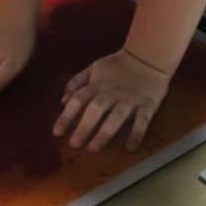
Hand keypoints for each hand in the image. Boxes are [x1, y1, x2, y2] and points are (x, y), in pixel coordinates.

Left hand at [54, 49, 170, 153]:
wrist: (148, 56)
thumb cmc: (118, 65)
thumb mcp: (94, 68)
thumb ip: (77, 82)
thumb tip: (63, 101)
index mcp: (98, 85)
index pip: (78, 100)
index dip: (66, 116)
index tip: (57, 132)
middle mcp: (112, 93)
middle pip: (96, 110)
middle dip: (84, 128)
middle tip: (74, 144)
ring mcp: (130, 100)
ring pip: (116, 117)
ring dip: (104, 134)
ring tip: (93, 149)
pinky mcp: (147, 105)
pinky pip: (142, 121)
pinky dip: (136, 134)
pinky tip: (130, 148)